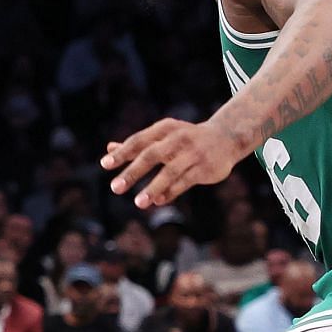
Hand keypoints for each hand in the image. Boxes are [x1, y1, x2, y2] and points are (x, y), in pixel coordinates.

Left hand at [102, 118, 239, 208]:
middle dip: (133, 172)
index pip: (139, 140)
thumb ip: (138, 144)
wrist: (226, 138)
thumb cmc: (185, 139)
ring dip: (153, 187)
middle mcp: (178, 139)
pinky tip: (157, 201)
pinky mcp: (205, 168)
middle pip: (151, 155)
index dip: (122, 153)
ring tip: (138, 203)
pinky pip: (185, 182)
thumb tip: (109, 148)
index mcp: (165, 129)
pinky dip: (170, 192)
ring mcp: (193, 153)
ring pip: (170, 171)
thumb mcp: (163, 136)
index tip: (105, 165)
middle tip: (115, 188)